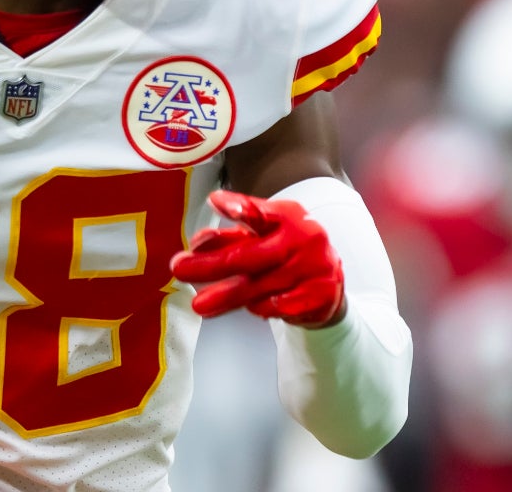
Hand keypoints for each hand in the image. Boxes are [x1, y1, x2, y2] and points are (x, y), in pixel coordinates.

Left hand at [170, 189, 345, 327]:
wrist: (329, 283)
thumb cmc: (287, 253)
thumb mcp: (263, 237)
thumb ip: (231, 237)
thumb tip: (198, 242)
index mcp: (287, 216)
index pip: (261, 211)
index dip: (239, 207)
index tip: (215, 202)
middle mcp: (303, 238)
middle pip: (251, 255)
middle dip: (212, 266)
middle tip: (182, 270)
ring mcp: (314, 266)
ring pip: (261, 285)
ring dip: (227, 296)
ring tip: (201, 304)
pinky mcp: (320, 294)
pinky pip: (281, 306)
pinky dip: (261, 308)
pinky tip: (249, 308)